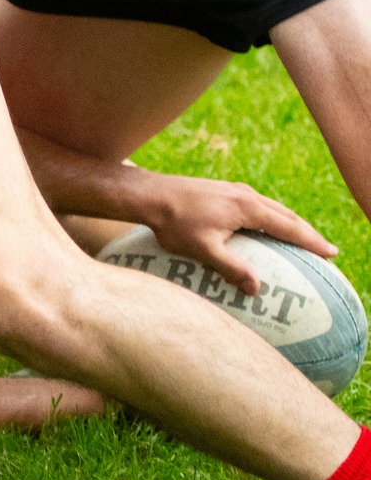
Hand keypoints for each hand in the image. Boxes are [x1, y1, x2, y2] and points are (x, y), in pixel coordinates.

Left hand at [136, 172, 336, 295]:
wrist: (149, 194)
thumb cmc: (174, 223)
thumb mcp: (203, 249)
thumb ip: (231, 268)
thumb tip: (256, 289)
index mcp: (248, 208)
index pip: (290, 227)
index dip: (312, 242)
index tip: (331, 254)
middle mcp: (246, 195)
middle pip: (286, 215)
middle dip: (307, 233)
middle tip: (324, 251)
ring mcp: (234, 190)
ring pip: (272, 208)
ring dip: (289, 224)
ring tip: (300, 240)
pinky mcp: (222, 190)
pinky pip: (256, 205)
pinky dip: (270, 217)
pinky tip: (264, 228)